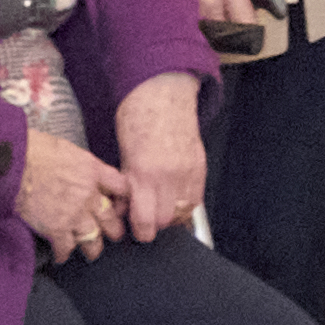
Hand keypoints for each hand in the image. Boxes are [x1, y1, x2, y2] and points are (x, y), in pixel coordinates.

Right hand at [15, 129, 129, 261]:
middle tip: (113, 234)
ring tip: (92, 252)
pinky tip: (61, 256)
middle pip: (110, 217)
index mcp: (92, 170)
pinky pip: (66, 247)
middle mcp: (88, 194)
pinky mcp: (56, 228)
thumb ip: (78, 164)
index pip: (120, 186)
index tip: (120, 205)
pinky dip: (63, 253)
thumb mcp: (66, 148)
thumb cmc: (33, 149)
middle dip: (113, 228)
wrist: (13, 163)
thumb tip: (76, 169)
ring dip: (92, 247)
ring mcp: (74, 213)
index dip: (122, 198)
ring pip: (92, 237)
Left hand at [109, 81, 208, 242]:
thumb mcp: (123, 154)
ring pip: (183, 213)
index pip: (146, 221)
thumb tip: (124, 208)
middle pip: (166, 221)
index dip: (140, 231)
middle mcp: (169, 176)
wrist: (163, 93)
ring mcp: (189, 171)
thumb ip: (127, 184)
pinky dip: (185, 204)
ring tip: (160, 209)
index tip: (134, 229)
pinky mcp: (201, 166)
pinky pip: (196, 199)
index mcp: (145, 173)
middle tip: (144, 219)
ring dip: (171, 216)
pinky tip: (175, 199)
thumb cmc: (137, 118)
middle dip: (154, 225)